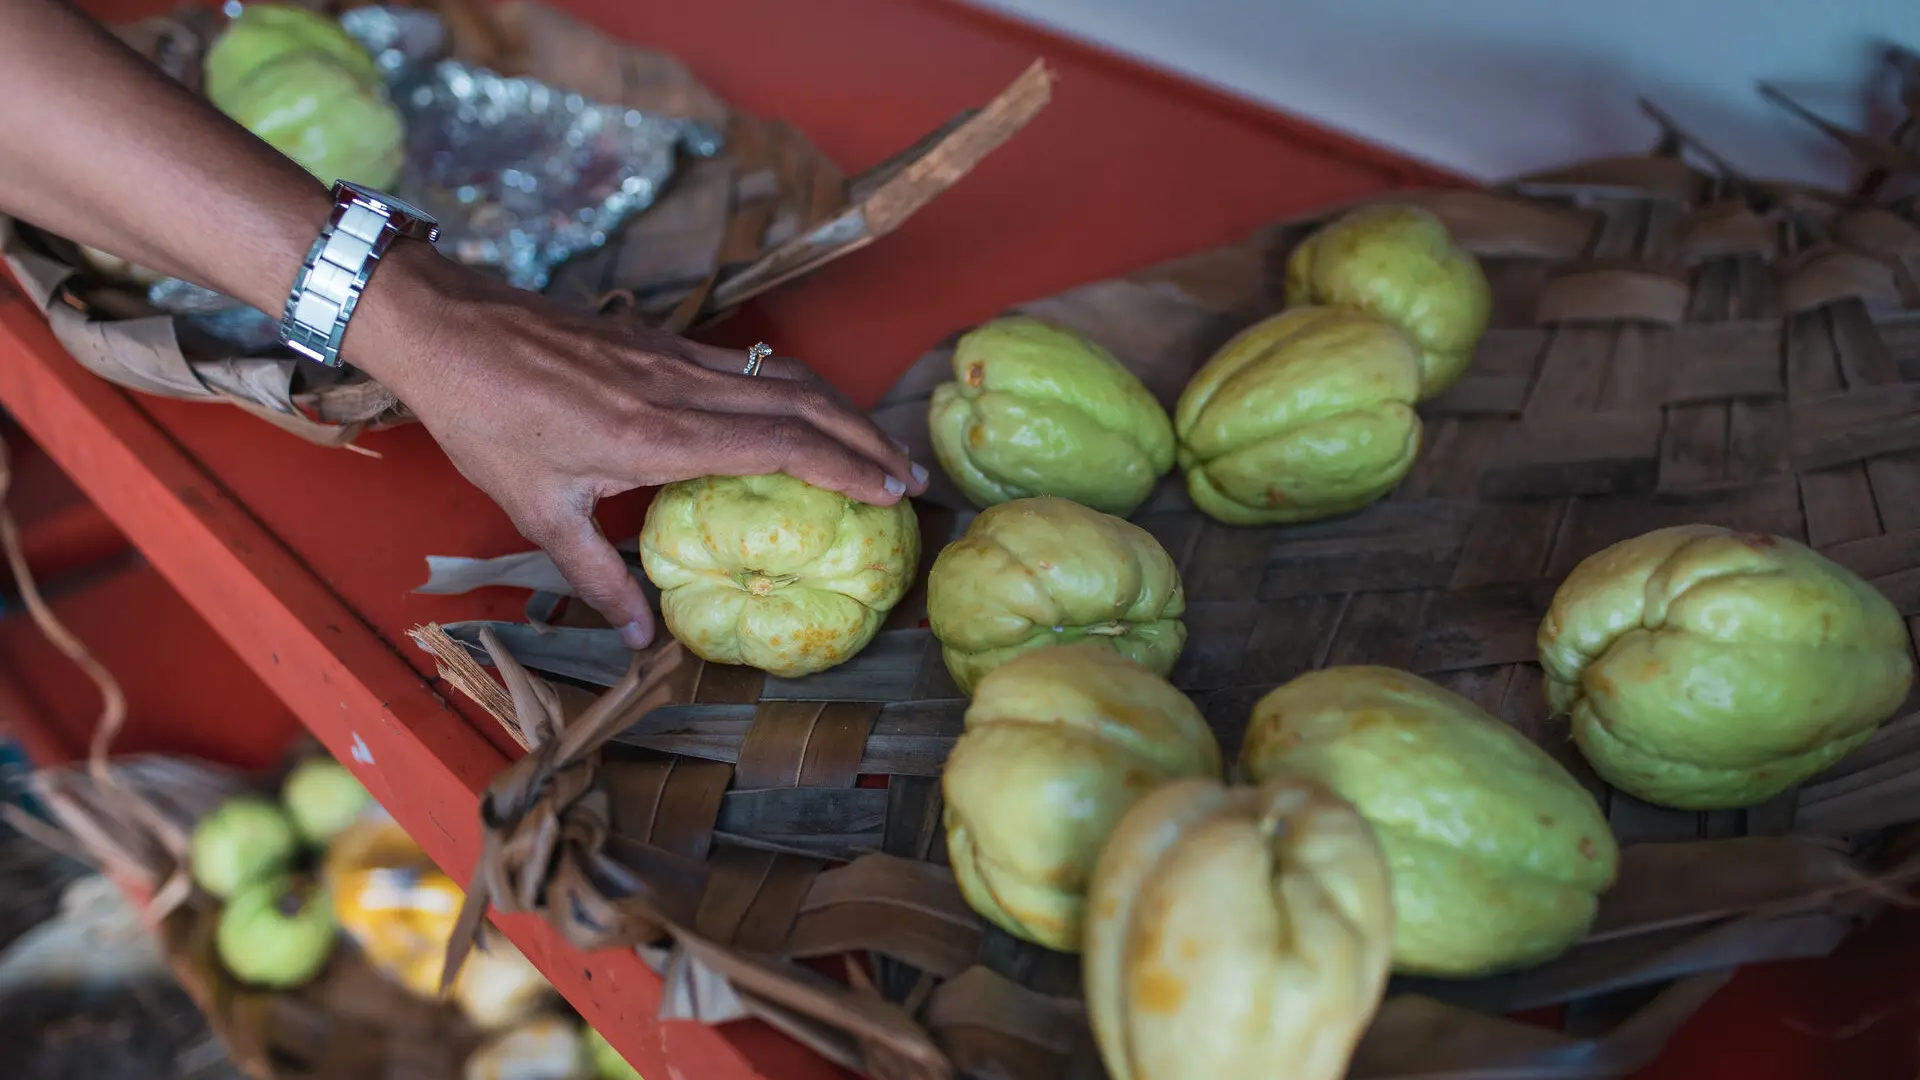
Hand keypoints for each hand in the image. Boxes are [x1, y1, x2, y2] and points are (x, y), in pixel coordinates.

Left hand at [347, 244, 929, 647]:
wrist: (450, 328)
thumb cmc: (486, 420)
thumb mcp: (537, 509)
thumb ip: (596, 575)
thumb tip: (640, 638)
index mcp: (658, 433)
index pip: (780, 444)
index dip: (843, 466)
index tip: (889, 492)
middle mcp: (681, 388)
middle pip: (802, 404)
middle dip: (866, 439)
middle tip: (912, 476)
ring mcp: (675, 357)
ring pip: (784, 377)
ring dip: (842, 408)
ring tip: (880, 444)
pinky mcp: (663, 342)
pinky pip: (751, 365)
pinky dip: (798, 389)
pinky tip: (811, 411)